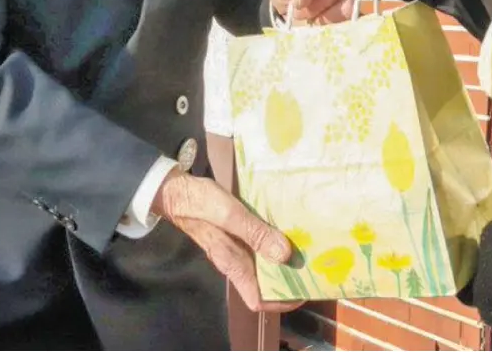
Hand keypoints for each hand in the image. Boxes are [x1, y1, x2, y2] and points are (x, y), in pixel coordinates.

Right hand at [152, 170, 302, 313]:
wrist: (177, 190)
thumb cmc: (201, 204)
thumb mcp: (230, 215)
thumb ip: (255, 233)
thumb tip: (285, 255)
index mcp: (233, 264)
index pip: (258, 300)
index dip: (281, 301)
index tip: (304, 290)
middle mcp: (236, 260)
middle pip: (266, 281)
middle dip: (289, 276)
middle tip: (314, 262)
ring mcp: (237, 247)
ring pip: (265, 261)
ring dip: (285, 256)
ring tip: (309, 243)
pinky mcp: (237, 232)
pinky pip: (261, 242)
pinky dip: (276, 238)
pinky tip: (290, 224)